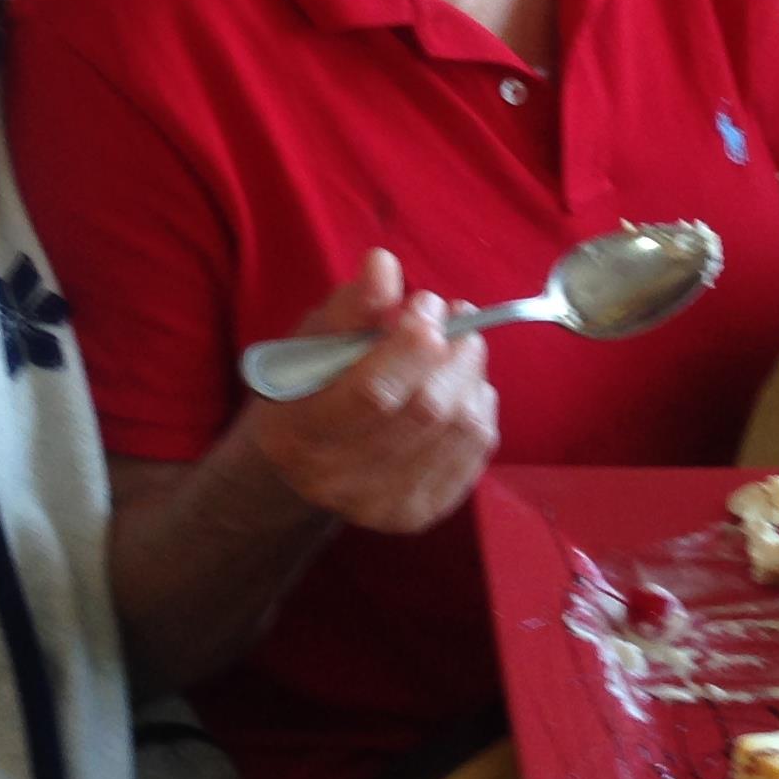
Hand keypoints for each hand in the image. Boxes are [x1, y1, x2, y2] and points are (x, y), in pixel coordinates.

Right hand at [245, 250, 498, 533]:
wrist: (309, 458)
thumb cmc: (311, 384)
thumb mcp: (315, 338)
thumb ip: (351, 304)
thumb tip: (383, 265)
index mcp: (298, 432)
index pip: (373, 392)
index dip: (412, 343)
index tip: (427, 304)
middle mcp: (338, 480)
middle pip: (426, 411)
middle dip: (452, 352)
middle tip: (454, 316)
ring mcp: (384, 505)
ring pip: (460, 428)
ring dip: (471, 374)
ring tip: (459, 346)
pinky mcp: (422, 513)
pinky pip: (477, 450)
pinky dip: (480, 405)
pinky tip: (462, 386)